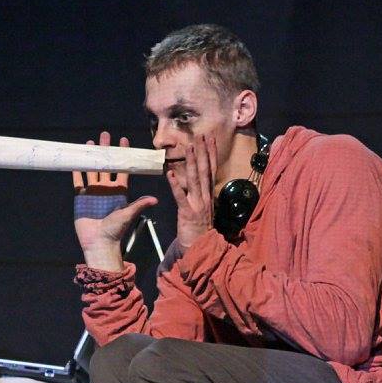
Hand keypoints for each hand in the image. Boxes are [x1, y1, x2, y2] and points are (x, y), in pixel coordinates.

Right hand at [73, 131, 157, 270]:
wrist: (99, 243)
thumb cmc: (115, 231)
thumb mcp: (128, 215)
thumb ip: (139, 204)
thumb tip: (155, 199)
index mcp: (119, 191)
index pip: (122, 169)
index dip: (123, 156)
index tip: (124, 141)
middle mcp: (106, 189)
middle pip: (106, 165)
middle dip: (106, 150)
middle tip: (105, 135)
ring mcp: (93, 192)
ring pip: (92, 169)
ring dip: (92, 156)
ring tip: (91, 142)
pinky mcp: (82, 197)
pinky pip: (79, 180)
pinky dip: (77, 169)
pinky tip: (77, 158)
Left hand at [165, 134, 216, 248]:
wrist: (200, 247)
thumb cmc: (199, 227)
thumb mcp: (203, 206)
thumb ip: (200, 192)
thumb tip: (196, 177)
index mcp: (209, 194)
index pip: (212, 169)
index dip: (211, 153)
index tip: (210, 139)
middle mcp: (205, 196)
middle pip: (205, 170)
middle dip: (203, 152)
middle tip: (201, 135)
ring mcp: (198, 204)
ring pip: (195, 179)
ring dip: (192, 163)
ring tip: (189, 148)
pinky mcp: (187, 212)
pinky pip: (180, 197)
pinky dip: (175, 185)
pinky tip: (170, 174)